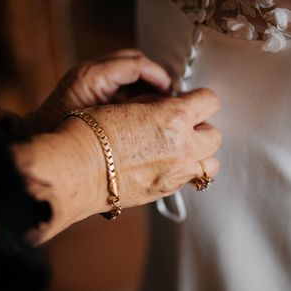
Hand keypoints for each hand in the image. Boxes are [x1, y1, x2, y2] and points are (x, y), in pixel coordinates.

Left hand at [23, 49, 170, 133]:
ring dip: (144, 80)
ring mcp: (86, 73)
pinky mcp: (86, 81)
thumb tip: (160, 106)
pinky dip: (131, 86)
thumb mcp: (105, 126)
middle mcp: (89, 69)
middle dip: (153, 75)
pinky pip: (116, 75)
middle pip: (133, 58)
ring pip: (126, 64)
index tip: (170, 93)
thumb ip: (133, 111)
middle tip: (166, 95)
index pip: (137, 63)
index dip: (159, 77)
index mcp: (94, 76)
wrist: (36, 140)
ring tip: (155, 100)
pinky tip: (138, 105)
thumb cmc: (65, 136)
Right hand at [85, 88, 222, 209]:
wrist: (75, 168)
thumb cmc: (92, 131)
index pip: (210, 101)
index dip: (200, 99)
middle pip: (215, 135)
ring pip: (211, 164)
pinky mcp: (165, 191)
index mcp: (174, 117)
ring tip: (180, 149)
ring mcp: (176, 173)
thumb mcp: (129, 104)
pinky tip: (164, 165)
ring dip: (200, 154)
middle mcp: (183, 146)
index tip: (191, 100)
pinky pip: (190, 180)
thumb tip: (169, 104)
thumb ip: (157, 104)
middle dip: (201, 128)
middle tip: (183, 126)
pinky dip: (184, 171)